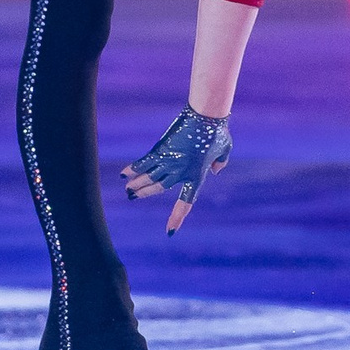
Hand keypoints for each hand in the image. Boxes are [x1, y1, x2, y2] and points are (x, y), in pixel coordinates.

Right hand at [122, 107, 232, 233]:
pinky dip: (133, 168)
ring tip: (127, 189)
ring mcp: (169, 163)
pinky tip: (124, 173)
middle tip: (132, 196)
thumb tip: (216, 170)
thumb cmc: (217, 132)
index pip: (185, 202)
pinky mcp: (161, 150)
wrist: (205, 117)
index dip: (177, 217)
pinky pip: (144, 163)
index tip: (169, 232)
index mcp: (196, 177)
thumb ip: (221, 163)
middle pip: (158, 188)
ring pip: (149, 178)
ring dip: (136, 184)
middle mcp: (180, 173)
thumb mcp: (225, 149)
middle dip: (144, 193)